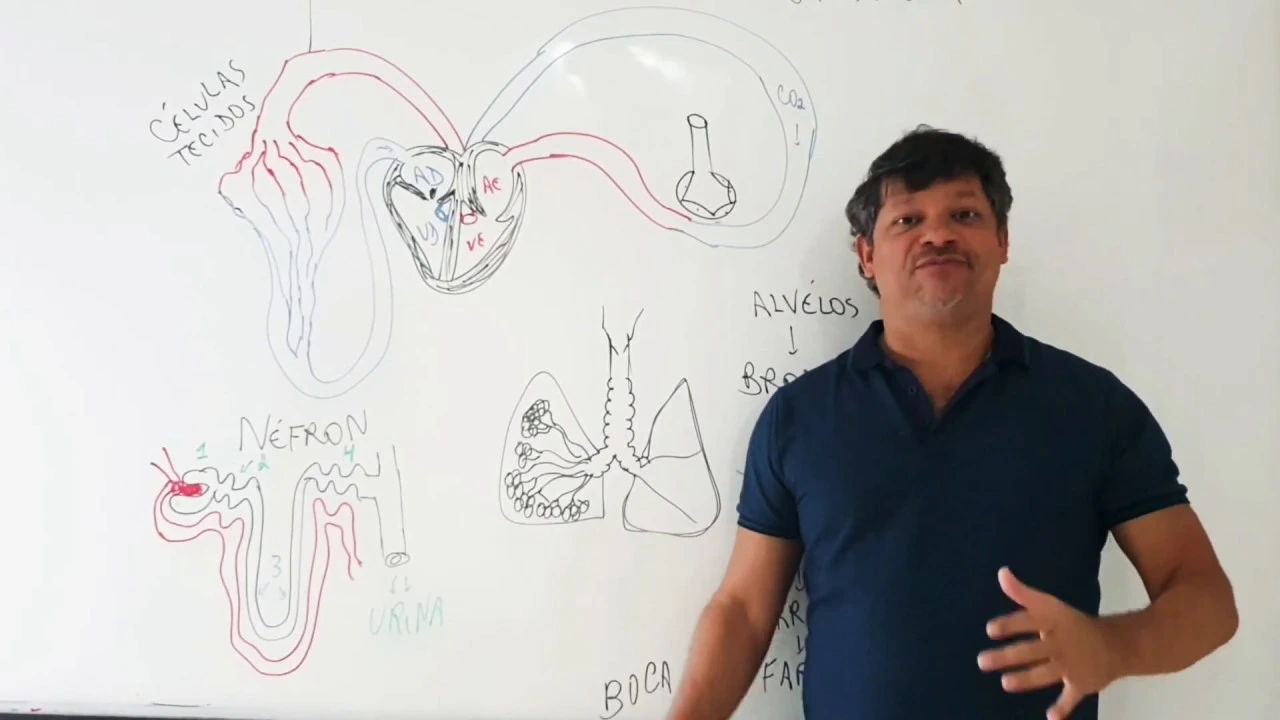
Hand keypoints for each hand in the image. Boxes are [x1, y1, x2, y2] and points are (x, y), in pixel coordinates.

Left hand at [977, 567, 1119, 719]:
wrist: (1116, 644)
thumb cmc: (1072, 624)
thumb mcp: (1049, 605)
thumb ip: (1022, 593)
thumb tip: (1001, 573)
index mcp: (1054, 622)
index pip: (1030, 621)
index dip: (1011, 625)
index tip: (990, 630)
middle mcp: (1061, 643)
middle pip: (1032, 650)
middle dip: (1008, 656)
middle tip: (982, 661)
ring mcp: (1071, 665)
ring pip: (1046, 673)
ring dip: (1027, 678)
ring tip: (1006, 683)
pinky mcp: (1081, 684)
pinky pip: (1071, 698)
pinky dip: (1063, 708)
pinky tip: (1050, 717)